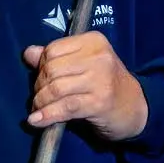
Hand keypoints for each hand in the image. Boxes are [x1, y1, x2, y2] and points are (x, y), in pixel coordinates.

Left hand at [23, 32, 147, 140]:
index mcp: (93, 41)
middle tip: (39, 97)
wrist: (136, 107)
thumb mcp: (84, 64)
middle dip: (39, 86)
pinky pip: (65, 108)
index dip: (41, 66)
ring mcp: (100, 80)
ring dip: (41, 102)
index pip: (53, 49)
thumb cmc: (105, 83)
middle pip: (52, 69)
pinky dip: (47, 115)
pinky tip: (36, 121)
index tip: (43, 79)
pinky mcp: (99, 103)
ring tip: (38, 109)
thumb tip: (28, 53)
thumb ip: (56, 57)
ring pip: (56, 89)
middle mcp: (99, 57)